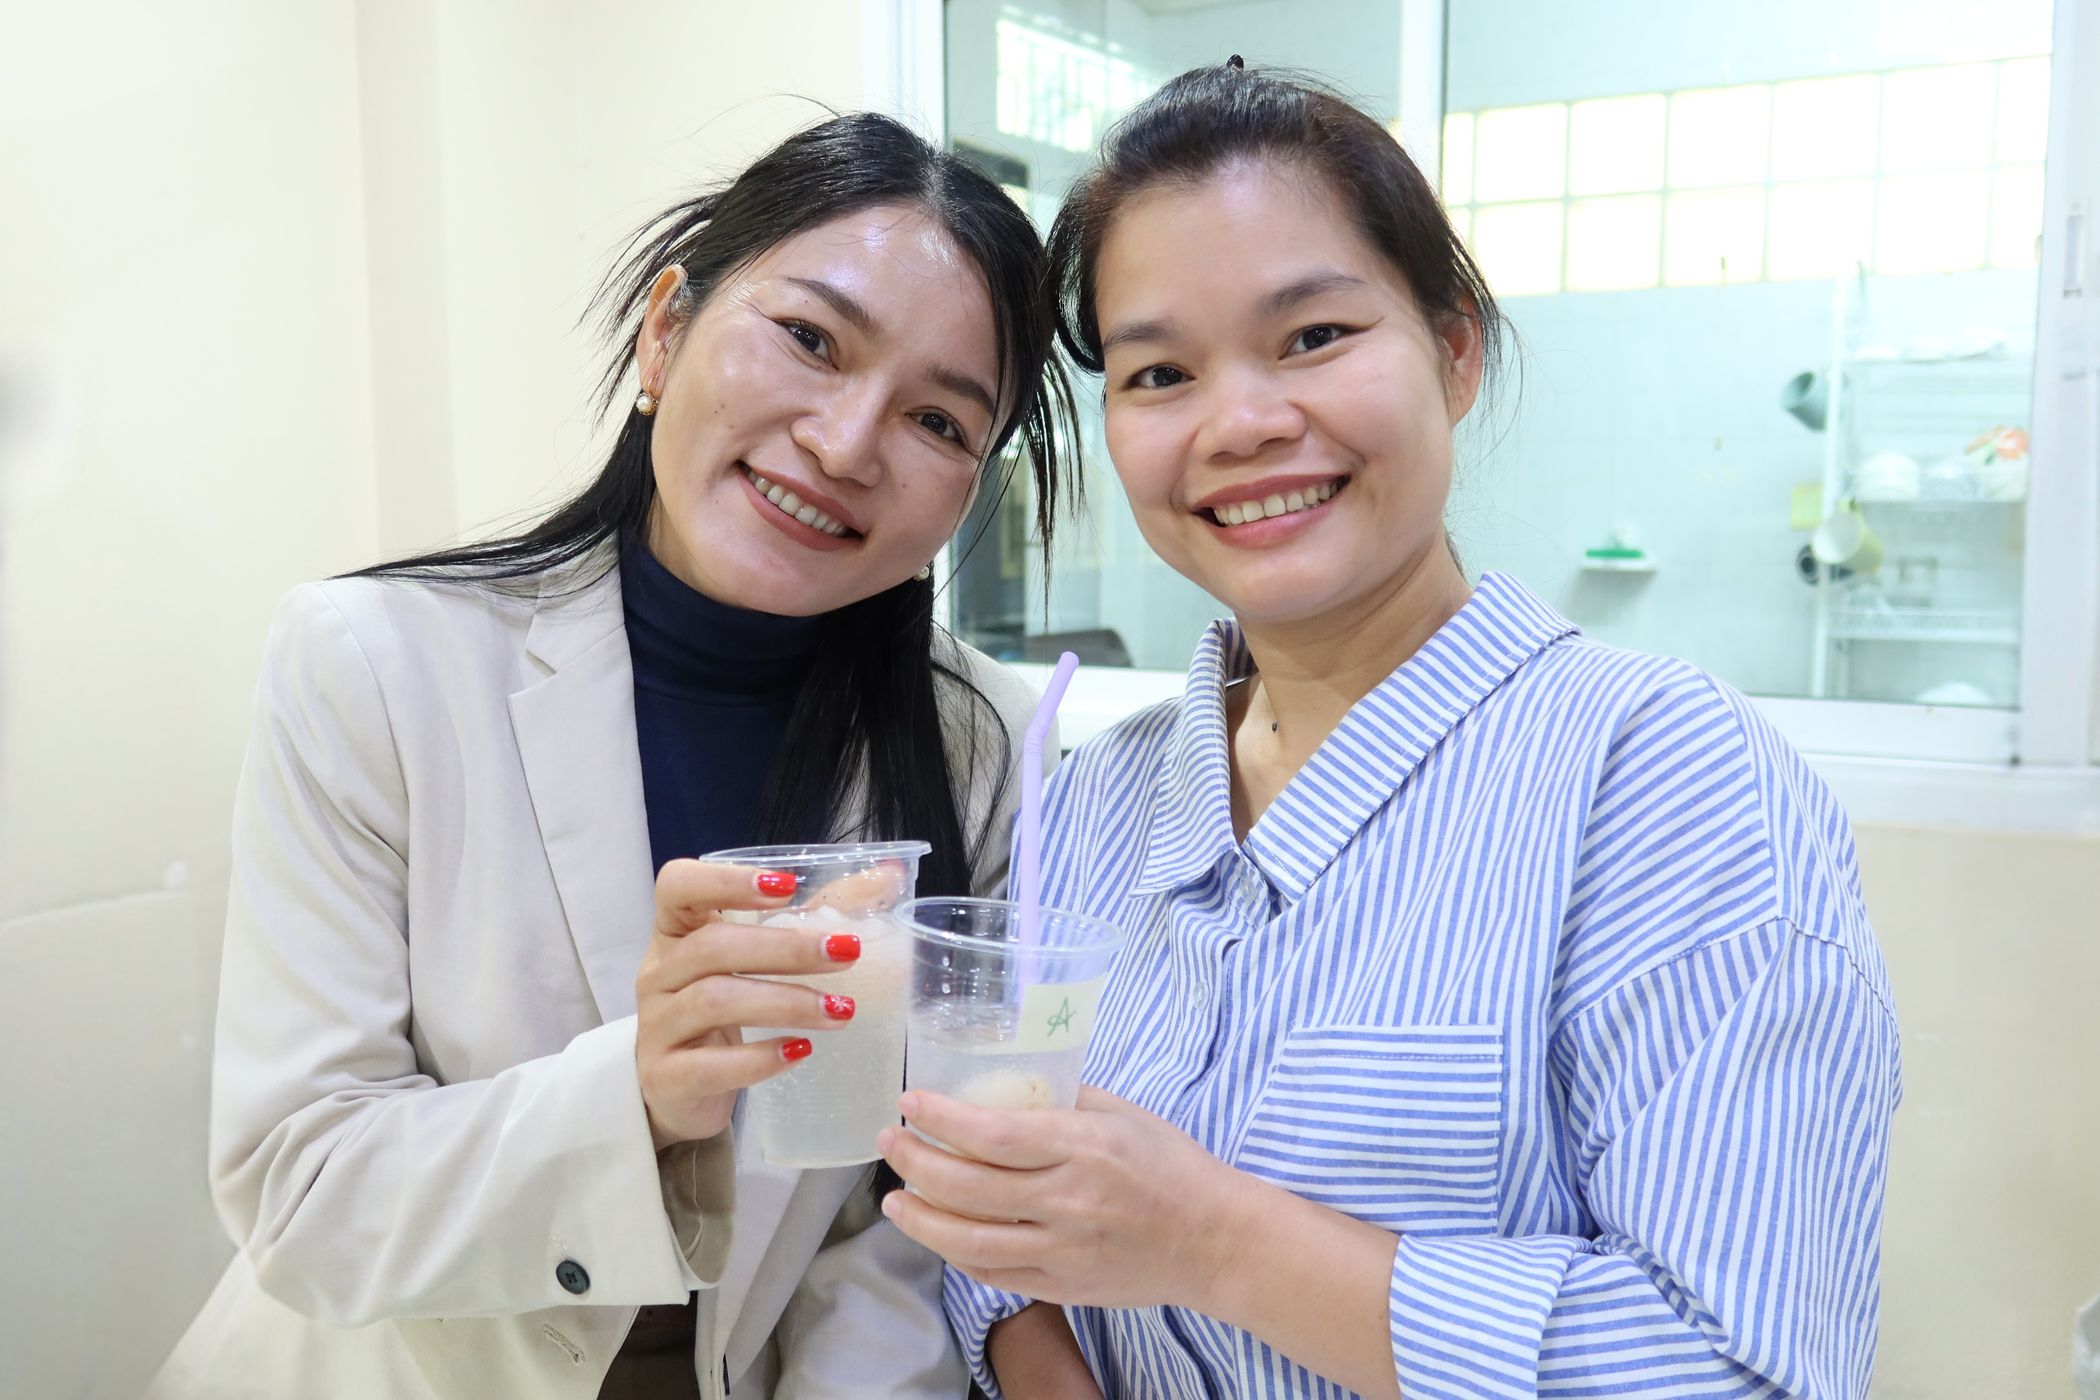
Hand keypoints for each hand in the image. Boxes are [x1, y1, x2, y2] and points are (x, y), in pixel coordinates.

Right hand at [635, 859, 861, 1149]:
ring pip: (712, 1001)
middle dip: (785, 948)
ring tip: (841, 1011)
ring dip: (785, 1002)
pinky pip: (710, 1066)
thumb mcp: (757, 957)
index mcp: (676, 931)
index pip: (677, 886)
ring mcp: (656, 1026)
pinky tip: (801, 1051)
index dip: (725, 881)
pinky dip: (760, 1058)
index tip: (786, 887)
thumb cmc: (724, 1007)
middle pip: (711, 946)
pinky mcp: (666, 1077)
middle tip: (847, 953)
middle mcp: (658, 972)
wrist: (678, 1088)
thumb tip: (887, 874)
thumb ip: (817, 913)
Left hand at [876, 1085, 1248, 1311]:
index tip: (909, 1103)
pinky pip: (994, 1275)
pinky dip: (957, 1255)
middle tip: (890, 1143)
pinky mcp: (1062, 1286)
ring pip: (970, 1241)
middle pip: (968, 1188)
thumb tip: (1008, 1083)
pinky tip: (938, 1235)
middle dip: (916, 1164)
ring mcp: (1062, 1252)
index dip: (941, 1120)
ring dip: (921, 1220)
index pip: (993, 1134)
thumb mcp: (1124, 1114)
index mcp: (1083, 1148)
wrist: (1216, 1240)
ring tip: (894, 1201)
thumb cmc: (1173, 1167)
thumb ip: (1065, 1099)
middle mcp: (1067, 1201)